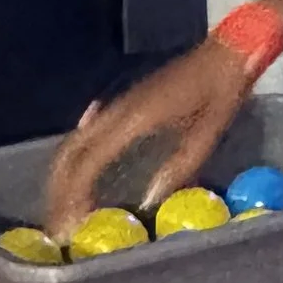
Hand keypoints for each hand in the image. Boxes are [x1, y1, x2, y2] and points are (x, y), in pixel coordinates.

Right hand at [44, 37, 252, 241]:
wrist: (224, 55)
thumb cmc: (219, 94)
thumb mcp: (205, 136)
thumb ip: (177, 169)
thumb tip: (147, 202)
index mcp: (133, 119)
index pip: (88, 162)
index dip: (74, 195)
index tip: (71, 224)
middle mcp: (115, 111)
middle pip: (70, 153)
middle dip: (59, 191)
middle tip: (59, 226)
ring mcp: (116, 105)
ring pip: (73, 143)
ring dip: (63, 177)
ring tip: (64, 209)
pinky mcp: (122, 105)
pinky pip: (87, 134)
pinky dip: (76, 161)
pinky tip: (77, 180)